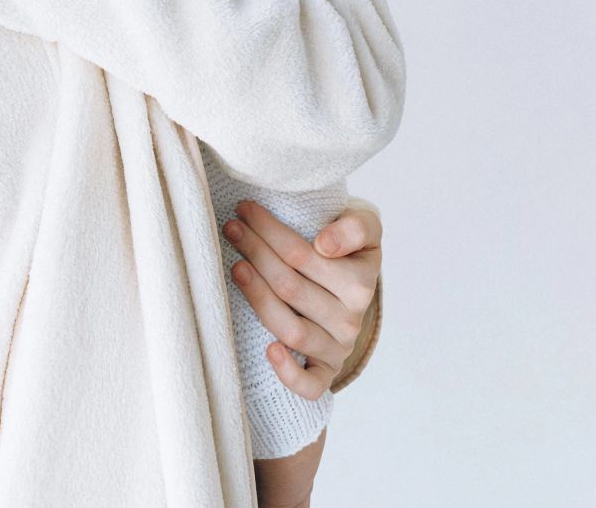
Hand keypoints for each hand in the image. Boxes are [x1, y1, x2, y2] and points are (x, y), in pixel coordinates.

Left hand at [223, 199, 381, 399]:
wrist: (355, 279)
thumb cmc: (349, 246)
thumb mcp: (365, 224)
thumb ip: (355, 227)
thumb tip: (324, 244)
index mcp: (361, 281)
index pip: (303, 255)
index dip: (269, 231)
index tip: (244, 210)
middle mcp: (351, 319)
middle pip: (289, 287)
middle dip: (255, 253)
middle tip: (231, 229)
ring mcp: (338, 348)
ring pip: (290, 329)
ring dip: (257, 297)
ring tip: (235, 267)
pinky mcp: (326, 371)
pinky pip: (311, 385)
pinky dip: (289, 373)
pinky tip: (268, 350)